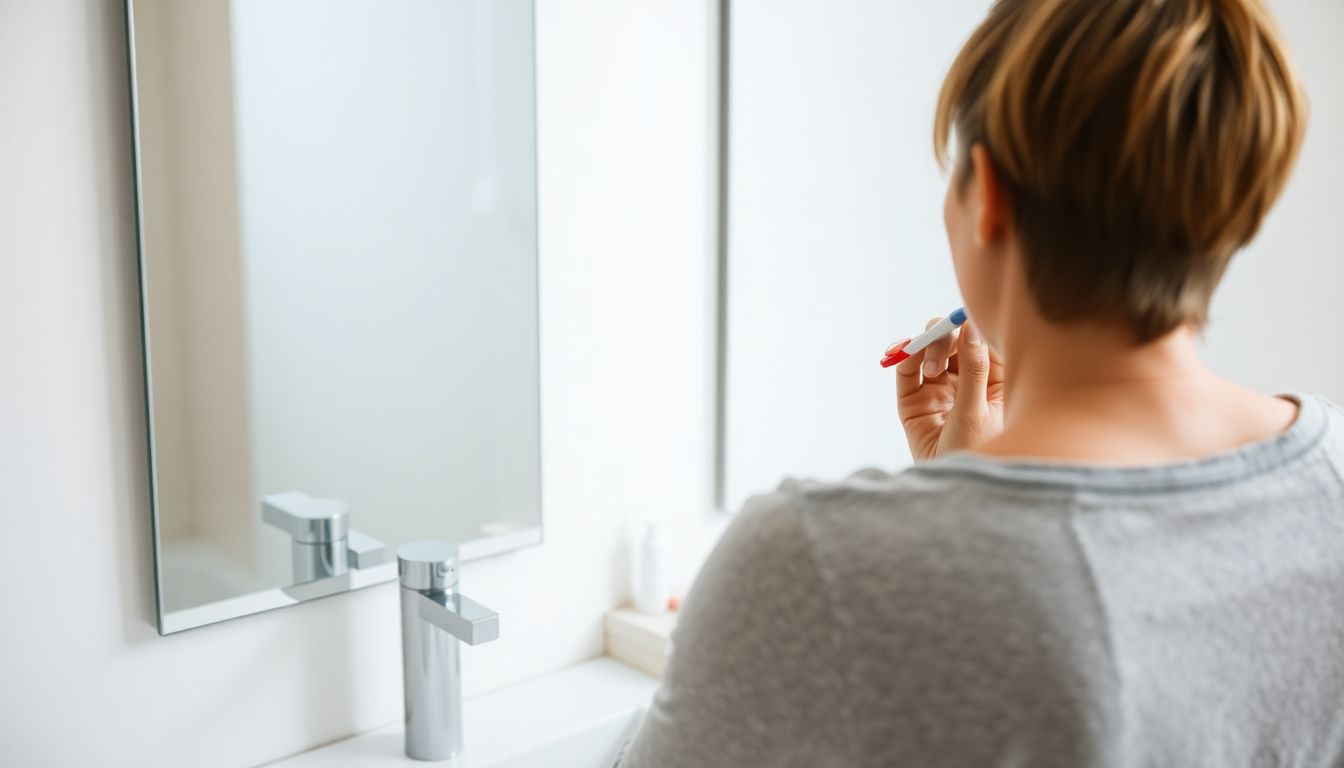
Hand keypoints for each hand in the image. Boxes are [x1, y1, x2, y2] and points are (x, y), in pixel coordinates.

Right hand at [893, 318, 1005, 460]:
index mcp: (994, 383)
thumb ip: (974, 366)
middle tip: (940, 336)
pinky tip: (901, 351)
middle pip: (954, 344)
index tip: (964, 317)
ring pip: (930, 353)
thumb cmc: (977, 455)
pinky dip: (902, 357)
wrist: (953, 490)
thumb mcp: (979, 410)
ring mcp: (939, 391)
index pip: (982, 343)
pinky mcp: (914, 401)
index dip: (971, 328)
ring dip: (924, 348)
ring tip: (928, 366)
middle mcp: (967, 383)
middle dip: (944, 337)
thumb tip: (971, 326)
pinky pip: (907, 371)